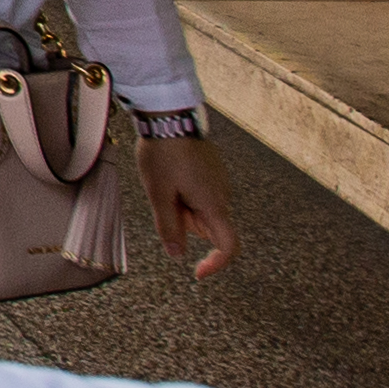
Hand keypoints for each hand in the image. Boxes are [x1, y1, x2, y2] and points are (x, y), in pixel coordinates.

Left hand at [139, 137, 236, 276]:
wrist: (170, 116)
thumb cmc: (165, 152)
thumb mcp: (159, 194)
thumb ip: (169, 227)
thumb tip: (177, 254)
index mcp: (214, 204)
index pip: (229, 246)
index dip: (216, 264)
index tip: (198, 272)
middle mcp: (223, 194)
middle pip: (208, 227)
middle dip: (185, 224)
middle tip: (164, 200)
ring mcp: (220, 181)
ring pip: (202, 210)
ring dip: (183, 207)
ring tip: (165, 182)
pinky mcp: (213, 170)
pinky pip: (201, 193)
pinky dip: (185, 193)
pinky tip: (170, 174)